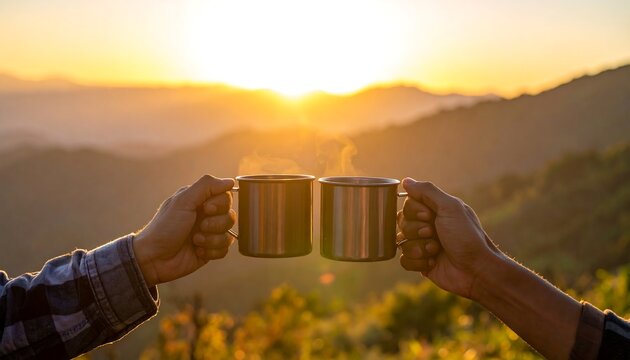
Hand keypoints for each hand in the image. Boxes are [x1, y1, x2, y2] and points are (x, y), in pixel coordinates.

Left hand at [133, 175, 235, 286]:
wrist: (154, 258)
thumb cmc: (165, 227)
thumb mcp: (183, 201)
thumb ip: (206, 186)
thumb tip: (230, 182)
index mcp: (199, 200)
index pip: (226, 196)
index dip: (220, 204)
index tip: (206, 209)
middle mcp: (206, 216)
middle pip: (230, 215)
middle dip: (216, 224)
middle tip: (200, 227)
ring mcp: (209, 234)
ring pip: (229, 234)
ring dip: (212, 239)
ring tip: (195, 241)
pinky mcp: (210, 250)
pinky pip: (225, 250)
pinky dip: (212, 251)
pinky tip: (197, 251)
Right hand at [397, 178, 501, 298]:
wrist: (476, 269)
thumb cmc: (466, 236)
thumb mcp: (450, 207)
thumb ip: (427, 191)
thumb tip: (406, 181)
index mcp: (435, 210)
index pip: (408, 204)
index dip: (414, 211)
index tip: (429, 216)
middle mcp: (427, 225)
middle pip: (401, 222)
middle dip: (416, 230)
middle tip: (433, 234)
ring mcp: (423, 244)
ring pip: (401, 241)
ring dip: (418, 247)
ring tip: (435, 250)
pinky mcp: (421, 263)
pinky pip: (403, 260)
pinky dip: (417, 262)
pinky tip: (432, 263)